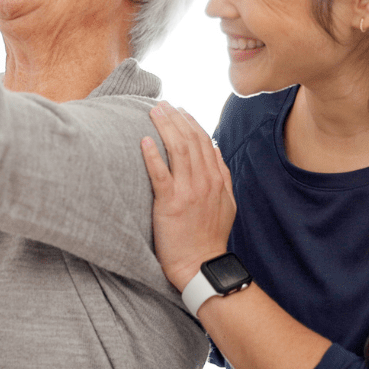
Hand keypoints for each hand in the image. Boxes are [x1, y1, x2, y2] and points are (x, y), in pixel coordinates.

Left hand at [140, 101, 234, 291]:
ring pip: (178, 151)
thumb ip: (221, 175)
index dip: (191, 122)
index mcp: (218, 180)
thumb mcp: (225, 203)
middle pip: (191, 141)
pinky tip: (143, 141)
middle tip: (161, 103)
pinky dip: (152, 155)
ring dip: (165, 128)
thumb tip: (214, 149)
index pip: (205, 142)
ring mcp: (189, 192)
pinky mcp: (171, 204)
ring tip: (153, 112)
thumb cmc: (208, 236)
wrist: (200, 265)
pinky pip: (161, 174)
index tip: (179, 109)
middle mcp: (205, 182)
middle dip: (176, 118)